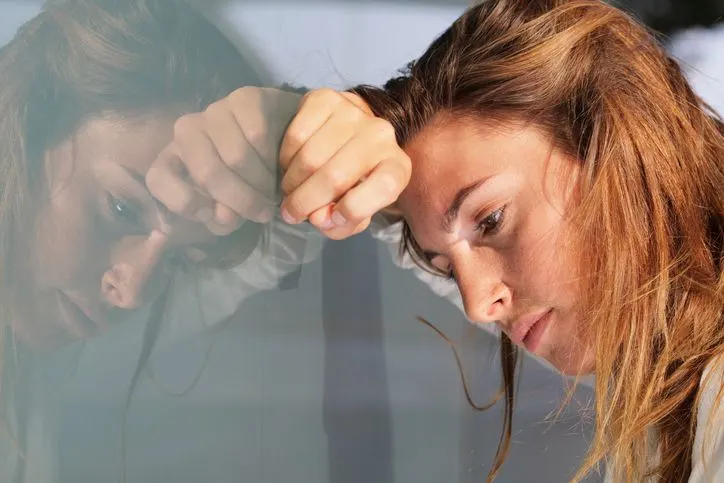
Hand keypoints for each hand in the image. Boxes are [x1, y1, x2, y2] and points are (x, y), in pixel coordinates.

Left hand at [146, 87, 300, 235]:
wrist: (286, 140)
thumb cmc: (249, 178)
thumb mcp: (230, 207)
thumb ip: (221, 217)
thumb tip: (224, 217)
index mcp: (174, 159)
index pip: (158, 178)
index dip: (183, 203)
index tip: (212, 216)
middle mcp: (187, 130)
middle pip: (207, 173)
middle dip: (240, 200)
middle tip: (262, 212)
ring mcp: (214, 111)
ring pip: (236, 156)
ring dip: (262, 183)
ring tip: (274, 190)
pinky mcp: (244, 98)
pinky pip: (258, 135)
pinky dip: (273, 158)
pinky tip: (280, 163)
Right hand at [279, 88, 410, 239]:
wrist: (346, 133)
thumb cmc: (351, 181)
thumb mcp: (355, 211)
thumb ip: (341, 225)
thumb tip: (318, 218)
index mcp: (397, 165)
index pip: (385, 187)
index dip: (354, 210)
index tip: (331, 220)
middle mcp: (381, 134)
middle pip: (336, 176)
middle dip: (305, 202)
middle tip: (291, 213)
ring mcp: (353, 113)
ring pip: (311, 158)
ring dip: (292, 182)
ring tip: (290, 190)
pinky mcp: (325, 98)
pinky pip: (296, 136)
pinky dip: (286, 158)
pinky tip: (290, 165)